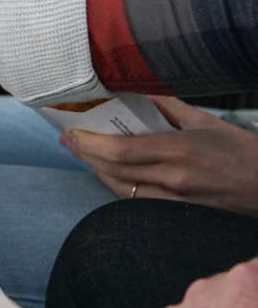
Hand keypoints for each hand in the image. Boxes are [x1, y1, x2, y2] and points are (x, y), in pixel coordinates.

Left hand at [60, 96, 257, 217]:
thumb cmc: (244, 153)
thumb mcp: (208, 123)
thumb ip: (171, 108)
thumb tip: (141, 94)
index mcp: (180, 151)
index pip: (121, 150)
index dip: (89, 144)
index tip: (71, 133)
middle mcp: (172, 179)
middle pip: (113, 170)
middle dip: (84, 155)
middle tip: (67, 141)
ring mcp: (172, 201)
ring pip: (120, 188)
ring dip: (96, 170)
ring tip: (83, 154)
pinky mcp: (174, 214)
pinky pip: (134, 200)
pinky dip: (116, 184)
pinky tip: (108, 172)